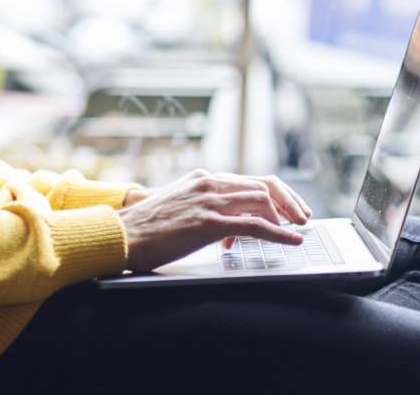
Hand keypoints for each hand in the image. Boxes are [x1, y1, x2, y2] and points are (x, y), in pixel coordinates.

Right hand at [116, 170, 309, 272]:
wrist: (121, 235)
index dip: (273, 194)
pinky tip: (292, 240)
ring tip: (295, 231)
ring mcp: (208, 200)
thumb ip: (201, 209)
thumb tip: (226, 227)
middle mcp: (207, 183)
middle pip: (261, 186)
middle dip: (286, 203)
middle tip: (299, 219)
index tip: (287, 208)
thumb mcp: (177, 208)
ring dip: (284, 217)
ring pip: (261, 201)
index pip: (247, 180)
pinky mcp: (208, 222)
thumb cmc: (144, 228)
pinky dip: (279, 233)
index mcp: (200, 178)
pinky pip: (254, 225)